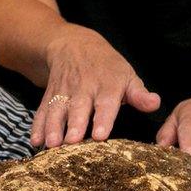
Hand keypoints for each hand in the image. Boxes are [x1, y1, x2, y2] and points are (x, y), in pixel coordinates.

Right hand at [32, 24, 159, 147]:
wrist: (75, 45)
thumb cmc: (107, 68)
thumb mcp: (127, 75)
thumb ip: (139, 94)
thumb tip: (155, 103)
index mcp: (107, 85)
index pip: (106, 103)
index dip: (103, 119)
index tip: (100, 135)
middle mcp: (83, 88)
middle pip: (78, 108)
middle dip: (74, 125)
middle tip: (72, 142)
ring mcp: (64, 92)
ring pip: (57, 110)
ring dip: (53, 127)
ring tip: (52, 145)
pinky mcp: (49, 96)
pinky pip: (42, 111)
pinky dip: (37, 126)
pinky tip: (35, 141)